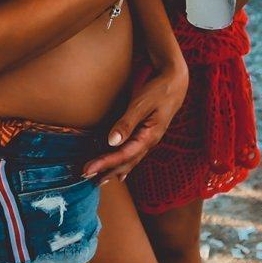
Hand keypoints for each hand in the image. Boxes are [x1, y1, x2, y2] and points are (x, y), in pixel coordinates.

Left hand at [83, 65, 187, 181]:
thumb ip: (127, 123)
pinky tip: (118, 171)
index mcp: (149, 137)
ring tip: (98, 179)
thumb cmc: (158, 91)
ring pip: (130, 160)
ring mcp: (148, 140)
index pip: (123, 155)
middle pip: (126, 162)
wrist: (175, 83)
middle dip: (106, 171)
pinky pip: (132, 153)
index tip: (87, 169)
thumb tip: (111, 142)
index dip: (104, 163)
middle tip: (85, 177)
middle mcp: (149, 142)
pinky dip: (122, 162)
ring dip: (113, 170)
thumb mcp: (142, 104)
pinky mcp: (145, 135)